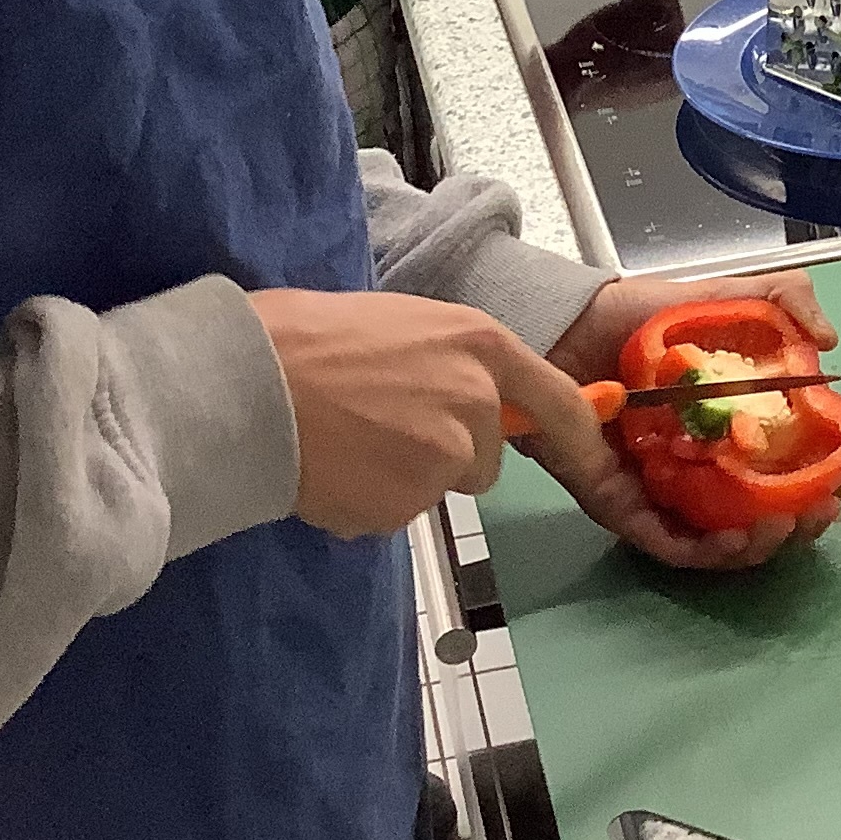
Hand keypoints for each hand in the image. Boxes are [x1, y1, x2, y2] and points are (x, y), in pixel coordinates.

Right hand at [251, 288, 596, 536]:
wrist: (248, 382)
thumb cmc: (307, 337)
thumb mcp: (402, 323)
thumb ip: (450, 361)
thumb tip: (468, 391)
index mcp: (480, 344)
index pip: (556, 398)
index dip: (576, 431)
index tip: (592, 449)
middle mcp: (477, 402)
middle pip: (485, 456)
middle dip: (445, 453)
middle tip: (381, 425)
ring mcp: (445, 457)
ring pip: (436, 487)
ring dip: (401, 479)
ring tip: (345, 441)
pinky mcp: (407, 505)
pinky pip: (393, 516)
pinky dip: (366, 503)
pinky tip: (330, 469)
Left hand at [537, 270, 840, 571]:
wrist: (569, 326)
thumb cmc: (639, 315)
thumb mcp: (721, 296)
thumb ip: (784, 297)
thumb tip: (831, 340)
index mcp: (730, 427)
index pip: (786, 465)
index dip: (823, 476)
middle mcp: (702, 467)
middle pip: (762, 512)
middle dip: (802, 523)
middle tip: (823, 510)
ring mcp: (665, 493)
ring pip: (721, 541)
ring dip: (761, 546)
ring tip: (784, 526)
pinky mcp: (625, 509)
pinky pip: (671, 546)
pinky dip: (708, 553)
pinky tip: (737, 540)